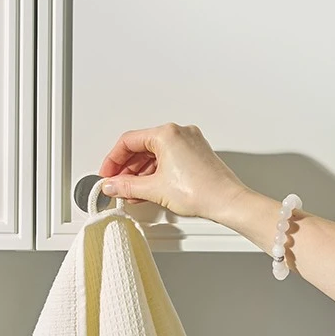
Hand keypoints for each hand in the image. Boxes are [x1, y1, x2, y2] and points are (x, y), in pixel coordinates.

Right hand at [99, 123, 248, 222]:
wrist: (226, 201)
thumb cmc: (201, 190)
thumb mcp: (154, 189)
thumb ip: (127, 186)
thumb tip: (112, 185)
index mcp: (167, 134)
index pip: (129, 141)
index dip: (113, 159)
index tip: (107, 174)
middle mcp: (179, 133)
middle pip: (142, 146)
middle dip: (126, 167)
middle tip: (116, 184)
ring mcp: (189, 143)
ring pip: (155, 153)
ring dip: (140, 172)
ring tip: (130, 190)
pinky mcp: (195, 154)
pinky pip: (168, 159)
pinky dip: (155, 172)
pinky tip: (147, 188)